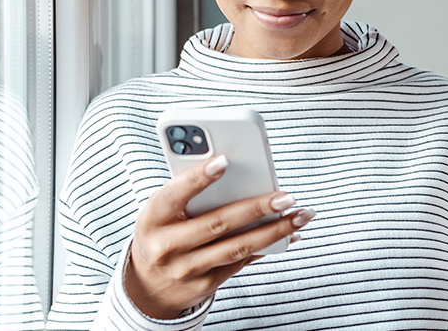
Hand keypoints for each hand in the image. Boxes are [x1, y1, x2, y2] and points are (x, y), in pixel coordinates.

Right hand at [123, 155, 314, 318]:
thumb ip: (187, 192)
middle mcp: (168, 246)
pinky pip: (241, 262)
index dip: (198, 178)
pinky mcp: (206, 284)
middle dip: (257, 208)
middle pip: (219, 223)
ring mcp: (187, 268)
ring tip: (300, 216)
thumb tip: (232, 169)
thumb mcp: (161, 210)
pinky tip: (289, 235)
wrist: (147, 286)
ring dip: (275, 231)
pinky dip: (268, 247)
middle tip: (286, 196)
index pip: (175, 194)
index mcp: (153, 218)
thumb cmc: (161, 233)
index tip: (224, 161)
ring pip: (238, 247)